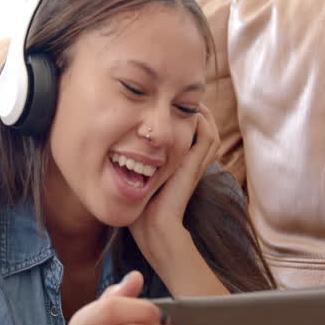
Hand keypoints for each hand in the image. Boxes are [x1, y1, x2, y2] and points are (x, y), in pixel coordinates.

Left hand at [130, 105, 219, 259]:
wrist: (152, 228)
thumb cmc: (141, 210)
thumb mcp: (136, 180)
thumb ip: (132, 166)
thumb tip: (114, 151)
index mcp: (180, 165)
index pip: (191, 134)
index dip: (184, 116)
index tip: (168, 103)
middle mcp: (191, 162)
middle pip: (205, 128)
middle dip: (194, 109)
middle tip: (181, 96)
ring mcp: (195, 163)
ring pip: (210, 130)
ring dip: (201, 113)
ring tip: (188, 99)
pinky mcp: (193, 165)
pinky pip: (207, 137)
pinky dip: (202, 122)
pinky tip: (189, 111)